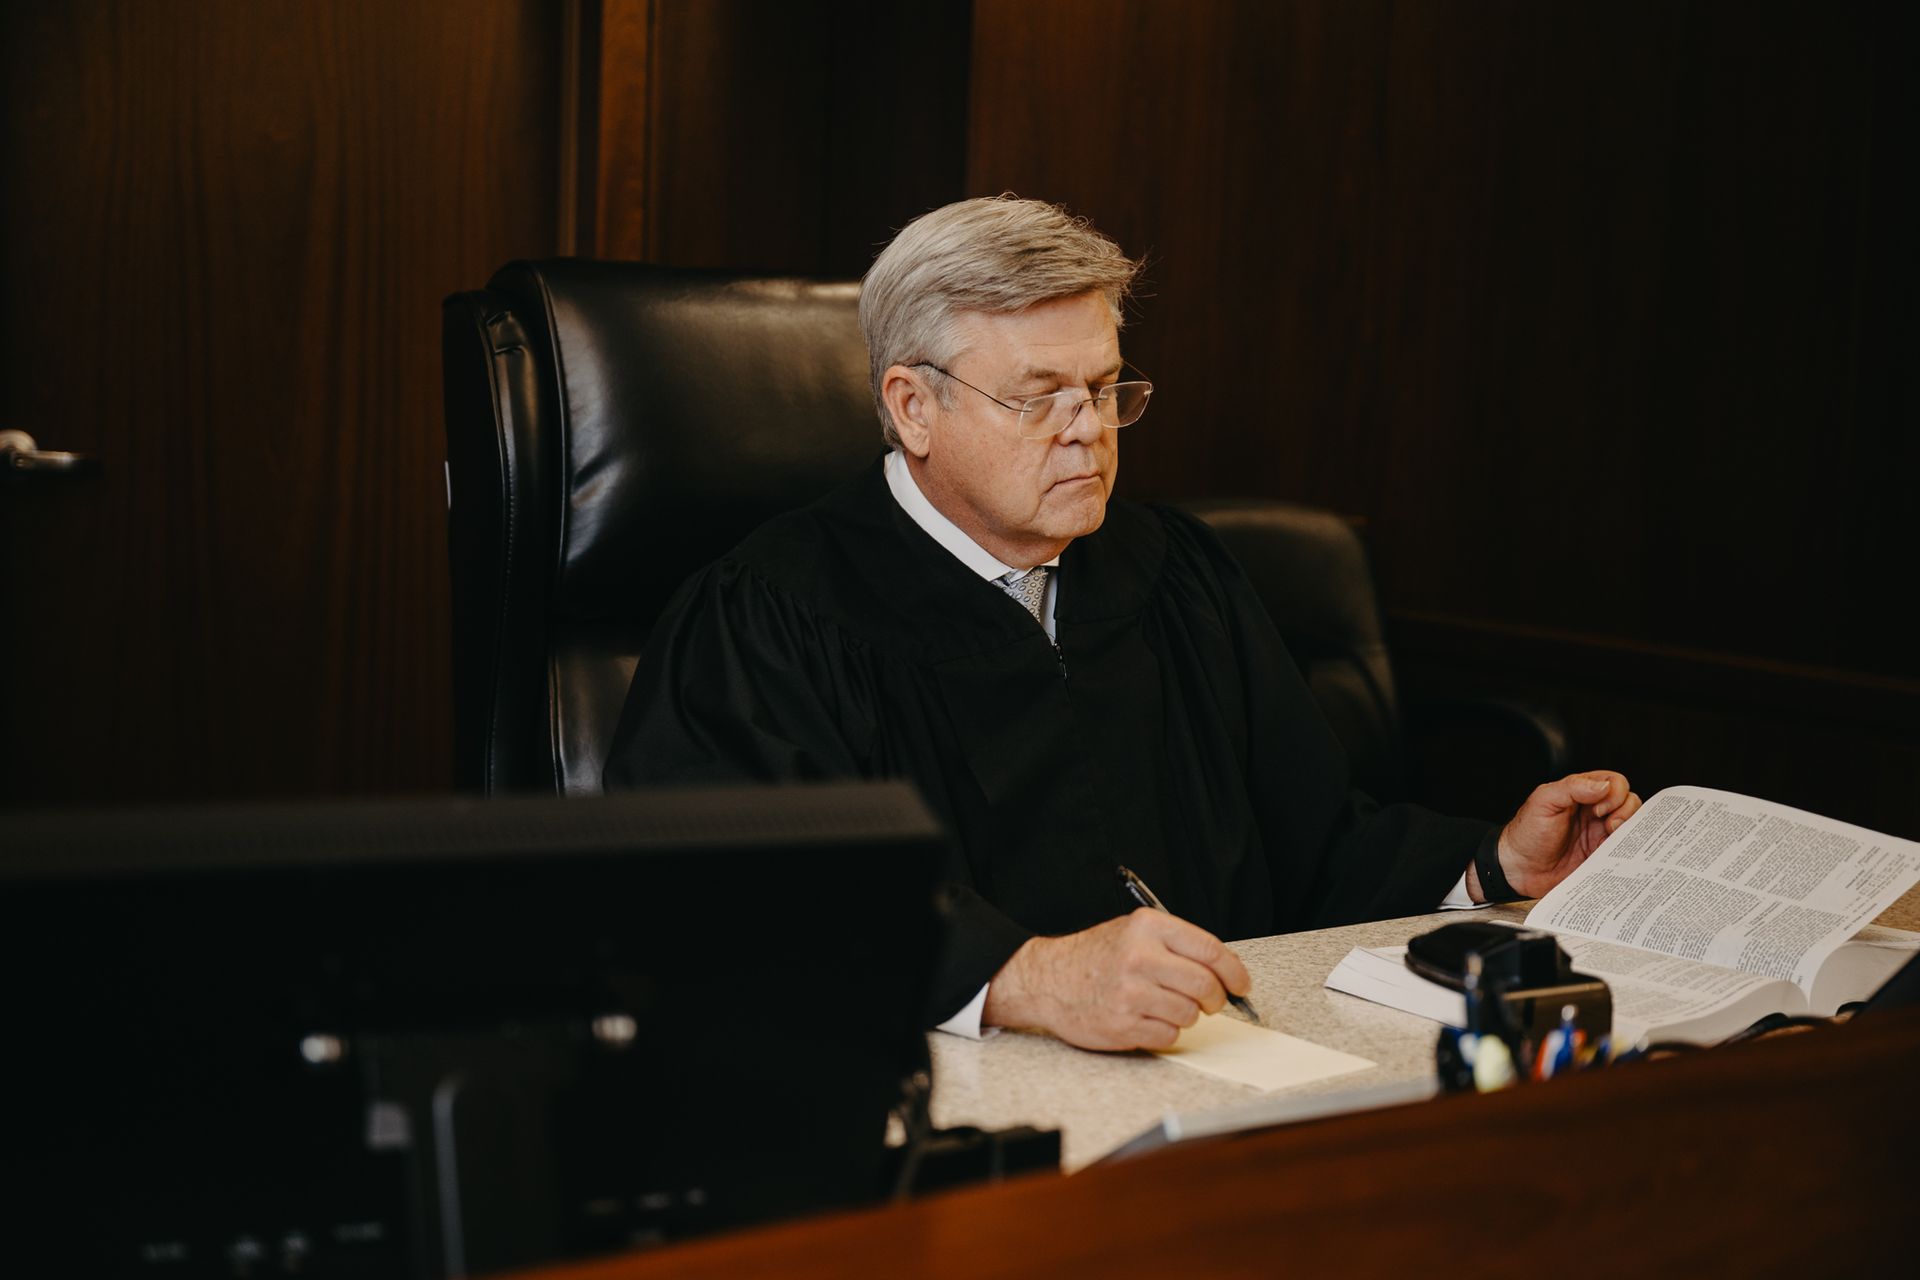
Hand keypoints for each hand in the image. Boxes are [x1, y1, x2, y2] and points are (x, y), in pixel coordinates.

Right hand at [981, 909, 1252, 1050]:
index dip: (1234, 972)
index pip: (1210, 950)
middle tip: (1209, 1002)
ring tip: (1164, 1005)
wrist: (1047, 980)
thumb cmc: (1095, 956)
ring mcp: (1131, 993)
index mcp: (1148, 928)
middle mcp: (1140, 957)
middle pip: (1205, 985)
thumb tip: (1224, 972)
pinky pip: (1169, 1034)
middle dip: (1215, 999)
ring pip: (1190, 1014)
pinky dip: (1165, 1031)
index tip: (1241, 984)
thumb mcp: (1133, 932)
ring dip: (1186, 1015)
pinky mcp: (1123, 1024)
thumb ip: (1176, 946)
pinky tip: (1146, 1018)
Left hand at [1484, 770, 1641, 898]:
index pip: (1614, 782)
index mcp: (1581, 794)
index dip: (1615, 793)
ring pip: (1632, 826)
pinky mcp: (1602, 856)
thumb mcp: (1544, 801)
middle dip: (1626, 811)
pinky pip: (1625, 851)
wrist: (1518, 869)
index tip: (1599, 809)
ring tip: (1612, 840)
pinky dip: (1629, 851)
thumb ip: (1572, 788)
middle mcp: (1594, 813)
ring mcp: (1599, 835)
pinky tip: (1618, 854)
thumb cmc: (1526, 833)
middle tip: (1609, 825)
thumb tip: (1604, 786)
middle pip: (1629, 802)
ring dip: (1630, 830)